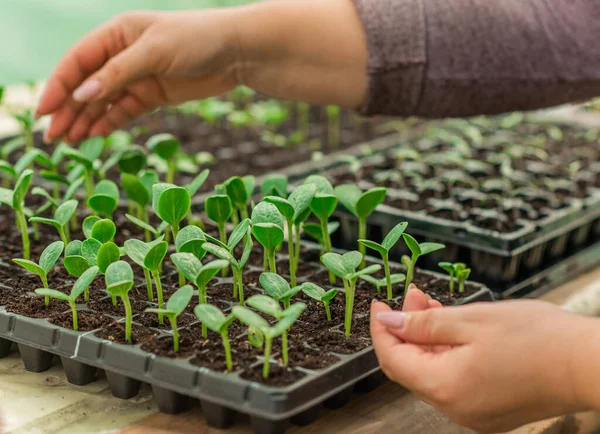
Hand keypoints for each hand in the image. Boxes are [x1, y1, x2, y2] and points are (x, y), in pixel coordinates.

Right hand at [36, 10, 240, 142]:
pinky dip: (110, 123)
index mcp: (116, 34)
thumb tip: (82, 96)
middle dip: (68, 110)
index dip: (58, 87)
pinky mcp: (154, 95)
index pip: (77, 62)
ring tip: (69, 143)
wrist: (237, 52)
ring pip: (104, 102)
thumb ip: (118, 73)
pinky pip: (125, 111)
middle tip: (52, 138)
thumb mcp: (153, 52)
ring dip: (86, 121)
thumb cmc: (196, 39)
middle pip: (87, 85)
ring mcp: (138, 77)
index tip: (43, 112)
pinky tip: (95, 136)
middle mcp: (122, 55)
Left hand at [371, 288, 599, 432]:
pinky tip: (453, 329)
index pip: (392, 359)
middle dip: (406, 329)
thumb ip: (422, 323)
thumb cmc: (536, 338)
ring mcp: (473, 413)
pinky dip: (447, 354)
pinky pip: (454, 381)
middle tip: (413, 294)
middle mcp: (455, 409)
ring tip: (432, 305)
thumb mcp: (471, 319)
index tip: (379, 304)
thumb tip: (388, 322)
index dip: (380, 330)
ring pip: (433, 372)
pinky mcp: (490, 410)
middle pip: (412, 366)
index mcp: (445, 388)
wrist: (589, 363)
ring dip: (427, 338)